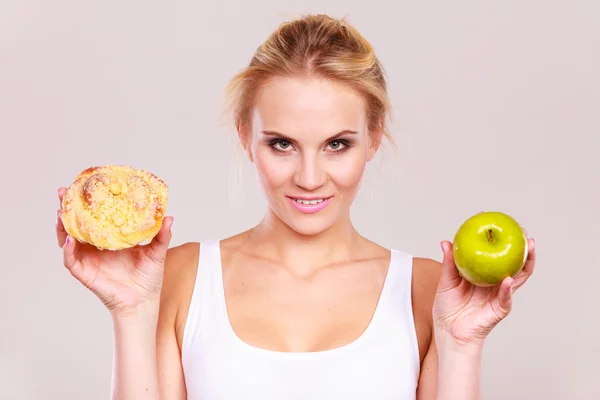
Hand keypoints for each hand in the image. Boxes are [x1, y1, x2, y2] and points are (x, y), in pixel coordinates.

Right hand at [55, 187, 173, 315]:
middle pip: (75, 225)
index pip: (94, 217)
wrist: (144, 301)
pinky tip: (70, 240)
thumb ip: (161, 235)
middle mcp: (95, 247)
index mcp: (110, 239)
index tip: (84, 185)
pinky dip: (68, 250)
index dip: (88, 203)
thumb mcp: (156, 251)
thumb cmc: (149, 277)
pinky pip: (70, 261)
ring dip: (62, 226)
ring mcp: (88, 260)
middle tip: (64, 193)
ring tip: (61, 212)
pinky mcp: (84, 274)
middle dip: (67, 209)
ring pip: (67, 240)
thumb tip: (169, 216)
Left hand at [432, 231, 535, 345]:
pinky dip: (507, 289)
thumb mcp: (446, 282)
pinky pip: (505, 297)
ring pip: (518, 278)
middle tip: (525, 233)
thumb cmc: (447, 308)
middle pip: (514, 263)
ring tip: (529, 248)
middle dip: (524, 248)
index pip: (495, 254)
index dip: (499, 239)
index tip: (496, 221)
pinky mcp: (500, 309)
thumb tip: (446, 242)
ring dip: (526, 264)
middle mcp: (494, 282)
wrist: (448, 331)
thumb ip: (449, 264)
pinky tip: (507, 279)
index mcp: (483, 274)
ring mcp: (499, 295)